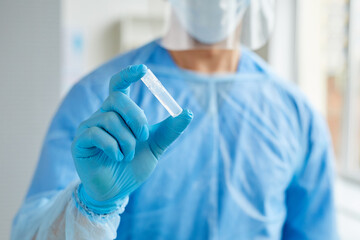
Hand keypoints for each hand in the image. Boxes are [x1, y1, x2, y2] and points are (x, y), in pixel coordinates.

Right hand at [71, 65, 192, 213]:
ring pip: (110, 119)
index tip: (143, 70)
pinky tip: (117, 158)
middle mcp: (102, 115)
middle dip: (136, 117)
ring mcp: (89, 127)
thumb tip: (188, 112)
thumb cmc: (134, 165)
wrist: (118, 190)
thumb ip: (170, 130)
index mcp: (119, 113)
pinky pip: (97, 134)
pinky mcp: (79, 142)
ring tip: (128, 155)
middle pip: (116, 98)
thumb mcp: (156, 146)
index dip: (128, 75)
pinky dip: (113, 148)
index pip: (119, 85)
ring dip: (127, 140)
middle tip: (144, 136)